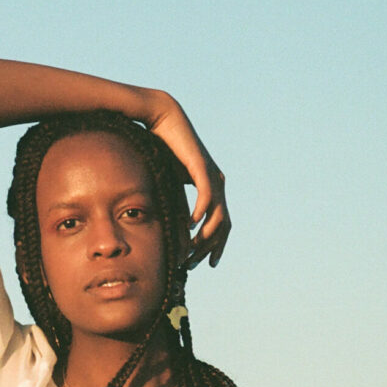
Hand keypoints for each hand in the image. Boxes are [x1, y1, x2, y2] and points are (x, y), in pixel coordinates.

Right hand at [145, 94, 229, 269]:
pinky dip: (201, 214)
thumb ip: (174, 203)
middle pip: (224, 226)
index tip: (204, 264)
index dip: (215, 247)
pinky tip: (190, 226)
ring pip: (218, 216)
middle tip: (196, 265)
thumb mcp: (168, 184)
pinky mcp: (203, 168)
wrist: (161, 120)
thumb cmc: (162, 150)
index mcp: (212, 188)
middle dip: (211, 248)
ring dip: (206, 236)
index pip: (222, 225)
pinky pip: (207, 197)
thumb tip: (171, 229)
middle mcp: (218, 184)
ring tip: (191, 250)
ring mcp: (213, 176)